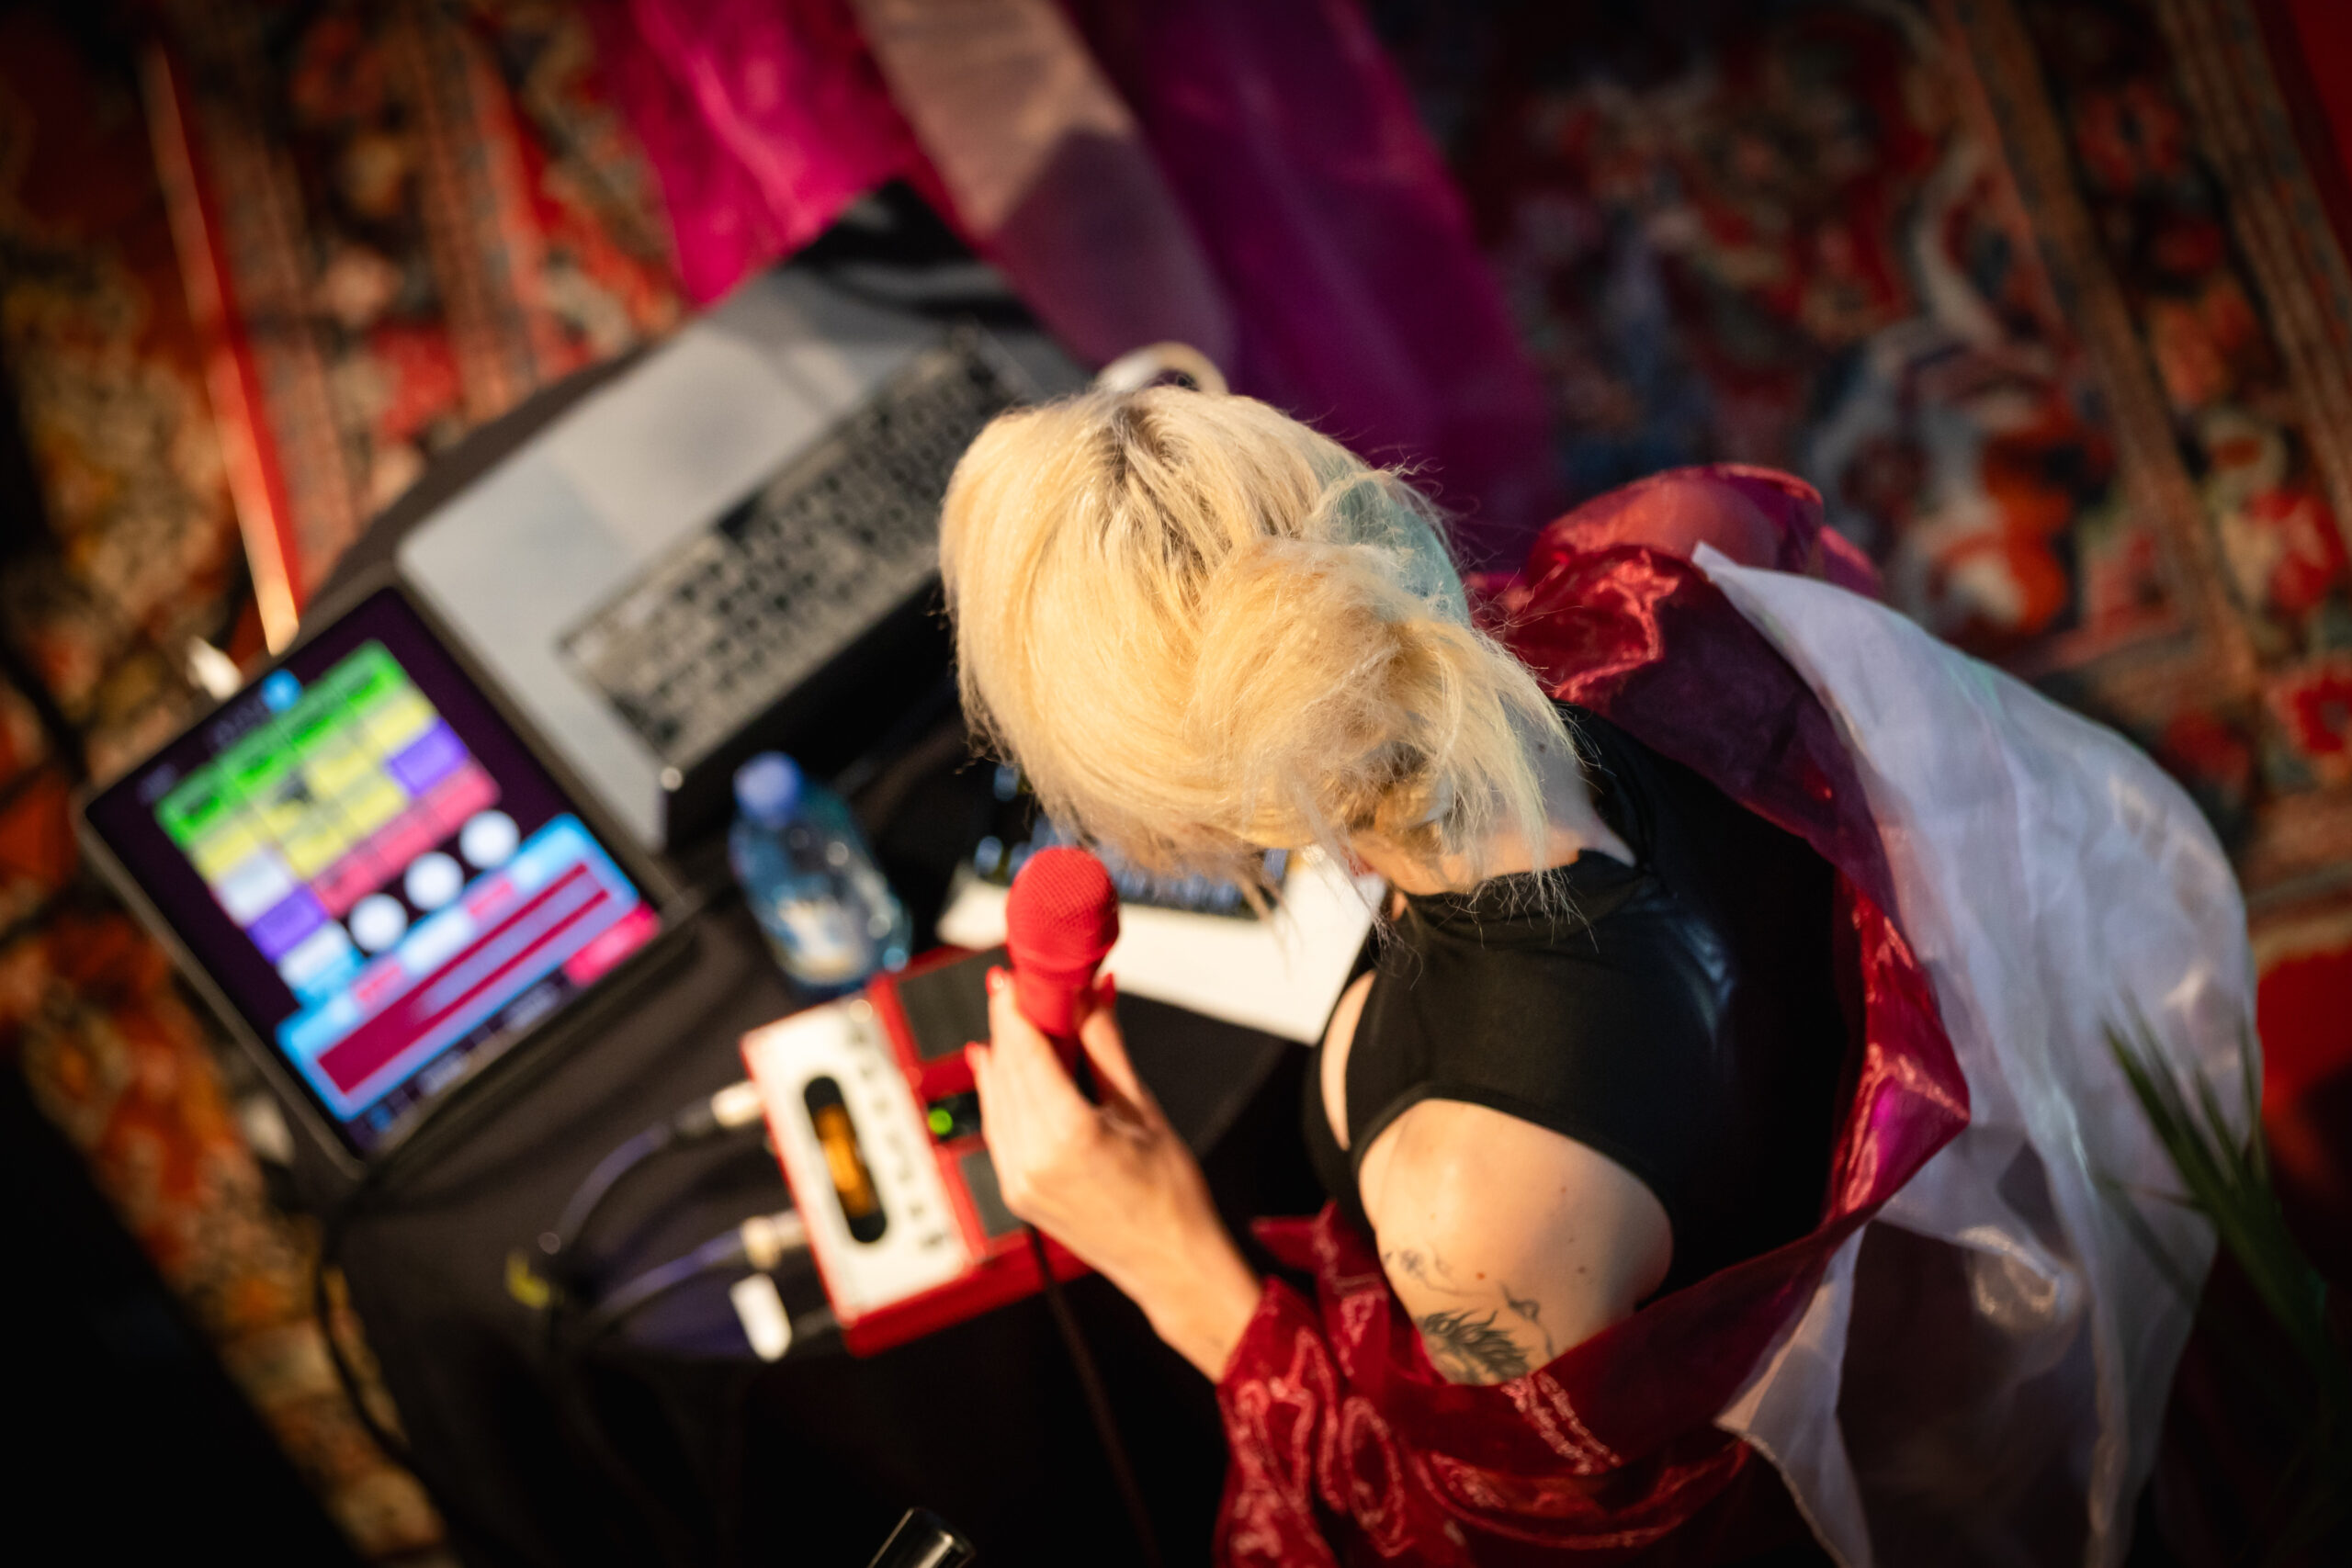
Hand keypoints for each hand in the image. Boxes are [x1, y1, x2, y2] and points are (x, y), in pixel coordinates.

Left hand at [967, 967, 1260, 1377]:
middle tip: (1017, 987)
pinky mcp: (1016, 1194)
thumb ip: (1105, 1046)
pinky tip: (995, 1062)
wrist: (1172, 1266)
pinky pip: (997, 1128)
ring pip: (994, 1098)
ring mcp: (1018, 1181)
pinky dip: (997, 1092)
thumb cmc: (1171, 1195)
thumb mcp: (1141, 1109)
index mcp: (1067, 1136)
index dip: (1013, 1007)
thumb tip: (1092, 993)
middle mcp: (1031, 1160)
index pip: (1024, 1052)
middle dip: (1009, 1024)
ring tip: (1012, 1017)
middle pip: (1004, 1070)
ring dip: (1001, 1055)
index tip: (1011, 976)